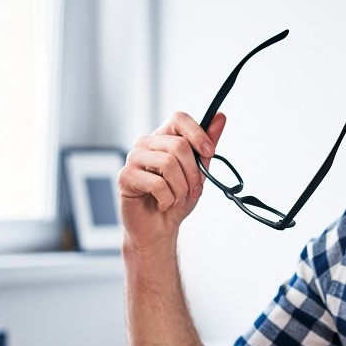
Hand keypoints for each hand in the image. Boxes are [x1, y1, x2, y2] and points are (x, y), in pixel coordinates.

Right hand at [118, 111, 225, 250]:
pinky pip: (157, 183)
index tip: (210, 152)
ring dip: (181, 188)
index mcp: (163, 138)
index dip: (198, 133)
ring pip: (168, 163)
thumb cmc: (176, 198)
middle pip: (179, 145)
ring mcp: (133, 158)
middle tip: (194, 190)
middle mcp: (146, 143)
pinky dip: (168, 199)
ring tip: (177, 199)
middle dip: (193, 173)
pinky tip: (163, 203)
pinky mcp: (126, 177)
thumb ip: (206, 146)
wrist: (159, 228)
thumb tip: (220, 118)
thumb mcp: (198, 172)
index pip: (179, 119)